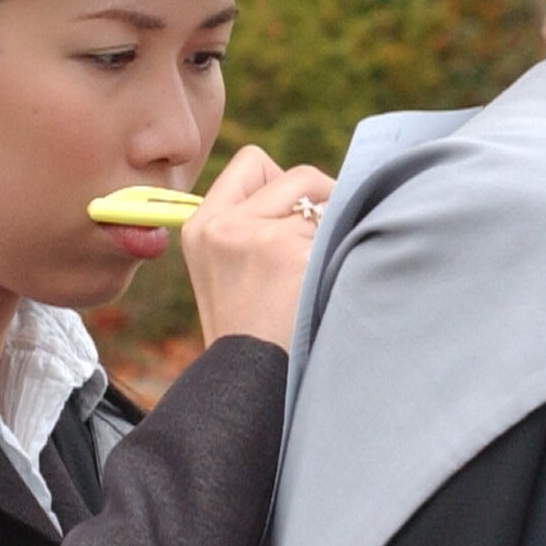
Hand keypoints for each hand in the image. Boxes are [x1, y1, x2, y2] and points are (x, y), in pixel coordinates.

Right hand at [179, 143, 333, 353]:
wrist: (251, 383)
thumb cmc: (253, 332)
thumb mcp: (229, 270)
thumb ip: (252, 225)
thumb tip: (314, 189)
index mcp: (202, 225)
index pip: (253, 162)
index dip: (284, 181)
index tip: (297, 214)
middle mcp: (223, 226)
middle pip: (297, 175)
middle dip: (322, 201)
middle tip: (323, 242)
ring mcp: (254, 237)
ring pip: (322, 203)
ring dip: (332, 233)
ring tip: (317, 276)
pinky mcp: (288, 254)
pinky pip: (338, 235)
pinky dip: (343, 257)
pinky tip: (326, 289)